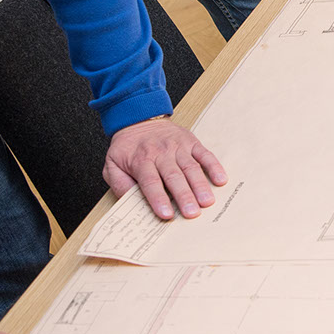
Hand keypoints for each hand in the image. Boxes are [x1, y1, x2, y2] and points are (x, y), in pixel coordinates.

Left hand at [104, 116, 227, 219]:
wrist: (138, 119)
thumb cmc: (127, 148)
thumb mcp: (112, 165)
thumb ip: (119, 184)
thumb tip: (129, 203)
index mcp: (141, 160)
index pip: (151, 182)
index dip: (158, 199)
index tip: (167, 214)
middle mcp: (160, 153)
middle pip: (173, 176)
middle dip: (184, 196)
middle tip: (193, 213)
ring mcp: (178, 147)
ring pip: (190, 167)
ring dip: (200, 185)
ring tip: (207, 201)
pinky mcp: (190, 142)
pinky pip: (204, 154)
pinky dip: (214, 166)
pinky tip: (221, 179)